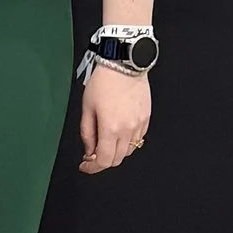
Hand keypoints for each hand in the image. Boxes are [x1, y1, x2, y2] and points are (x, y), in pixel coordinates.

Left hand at [79, 61, 150, 175]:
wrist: (124, 64)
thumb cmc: (104, 81)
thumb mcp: (87, 107)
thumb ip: (87, 133)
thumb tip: (89, 150)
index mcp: (110, 128)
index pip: (104, 161)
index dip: (93, 168)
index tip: (86, 166)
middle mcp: (127, 129)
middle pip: (117, 159)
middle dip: (103, 161)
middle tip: (93, 153)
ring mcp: (139, 124)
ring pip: (129, 151)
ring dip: (116, 152)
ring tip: (106, 141)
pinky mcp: (146, 118)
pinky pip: (138, 138)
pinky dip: (127, 142)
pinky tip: (119, 133)